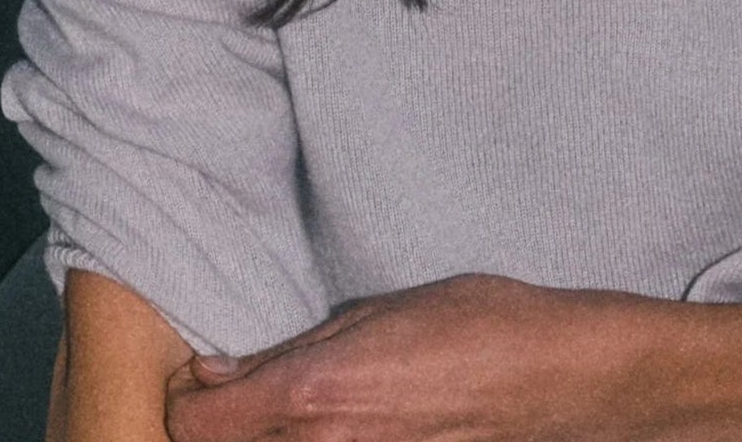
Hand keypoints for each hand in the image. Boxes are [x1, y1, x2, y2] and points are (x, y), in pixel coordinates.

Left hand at [162, 272, 656, 441]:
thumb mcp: (376, 312)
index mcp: (309, 394)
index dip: (185, 402)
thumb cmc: (476, 325)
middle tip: (248, 397)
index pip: (190, 426)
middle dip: (224, 430)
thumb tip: (213, 374)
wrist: (556, 378)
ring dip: (272, 440)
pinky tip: (349, 428)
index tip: (203, 384)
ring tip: (304, 415)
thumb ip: (288, 352)